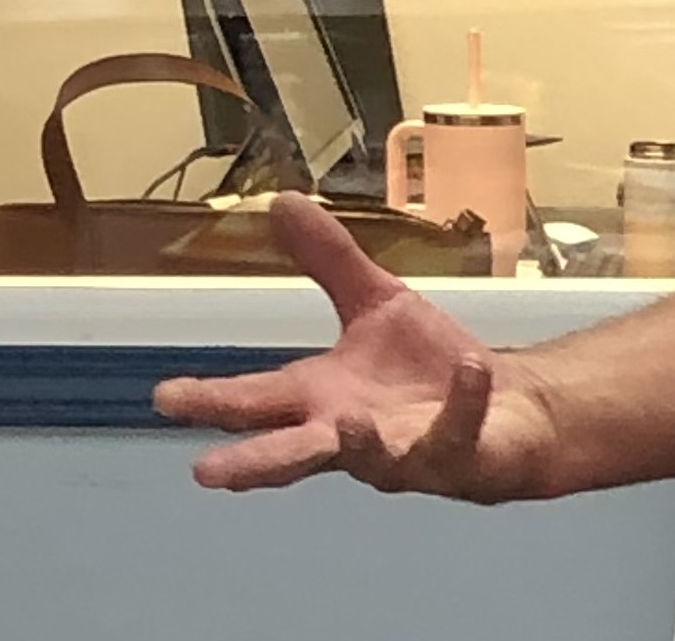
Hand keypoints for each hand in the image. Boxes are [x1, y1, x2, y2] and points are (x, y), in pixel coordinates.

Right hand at [153, 194, 560, 502]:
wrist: (508, 407)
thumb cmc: (426, 369)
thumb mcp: (376, 302)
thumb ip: (329, 260)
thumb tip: (281, 201)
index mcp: (321, 397)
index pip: (256, 401)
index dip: (211, 400)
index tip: (165, 397)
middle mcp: (352, 433)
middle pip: (295, 451)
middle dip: (255, 461)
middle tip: (208, 473)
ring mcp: (405, 452)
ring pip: (376, 459)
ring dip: (360, 443)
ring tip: (344, 423)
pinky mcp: (460, 454)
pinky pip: (458, 429)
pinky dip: (464, 400)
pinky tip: (472, 367)